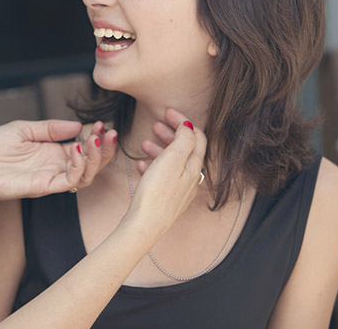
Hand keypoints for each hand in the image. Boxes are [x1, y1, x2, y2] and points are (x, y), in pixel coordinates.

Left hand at [0, 119, 116, 205]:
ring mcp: (51, 176)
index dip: (95, 136)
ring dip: (97, 156)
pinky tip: (75, 148)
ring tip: (96, 139)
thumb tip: (76, 125)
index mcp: (51, 150)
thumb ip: (49, 128)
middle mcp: (55, 165)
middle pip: (91, 161)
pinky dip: (78, 165)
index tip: (100, 123)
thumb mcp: (23, 129)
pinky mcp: (44, 186)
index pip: (83, 146)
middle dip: (104, 148)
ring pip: (87, 173)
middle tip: (108, 132)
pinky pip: (70, 180)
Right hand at [125, 109, 206, 237]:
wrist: (144, 226)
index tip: (167, 112)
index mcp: (194, 167)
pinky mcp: (166, 200)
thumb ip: (183, 139)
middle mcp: (191, 179)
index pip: (197, 137)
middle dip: (171, 134)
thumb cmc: (157, 193)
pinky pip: (163, 177)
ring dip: (160, 149)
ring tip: (144, 143)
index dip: (183, 121)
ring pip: (172, 163)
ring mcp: (179, 191)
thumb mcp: (172, 159)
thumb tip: (189, 126)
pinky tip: (141, 165)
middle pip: (185, 149)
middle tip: (155, 125)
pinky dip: (154, 166)